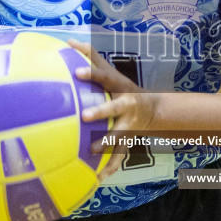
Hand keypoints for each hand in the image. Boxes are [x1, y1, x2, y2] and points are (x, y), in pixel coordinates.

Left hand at [67, 40, 159, 180]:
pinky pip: (119, 156)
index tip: (77, 73)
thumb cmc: (122, 87)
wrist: (152, 109)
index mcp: (119, 87)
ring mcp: (129, 124)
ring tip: (92, 151)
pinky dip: (110, 168)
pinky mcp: (128, 140)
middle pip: (115, 107)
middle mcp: (126, 105)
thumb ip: (91, 56)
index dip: (92, 74)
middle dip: (102, 112)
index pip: (104, 77)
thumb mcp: (111, 71)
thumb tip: (68, 41)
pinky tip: (98, 179)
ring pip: (119, 135)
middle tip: (85, 116)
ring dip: (107, 143)